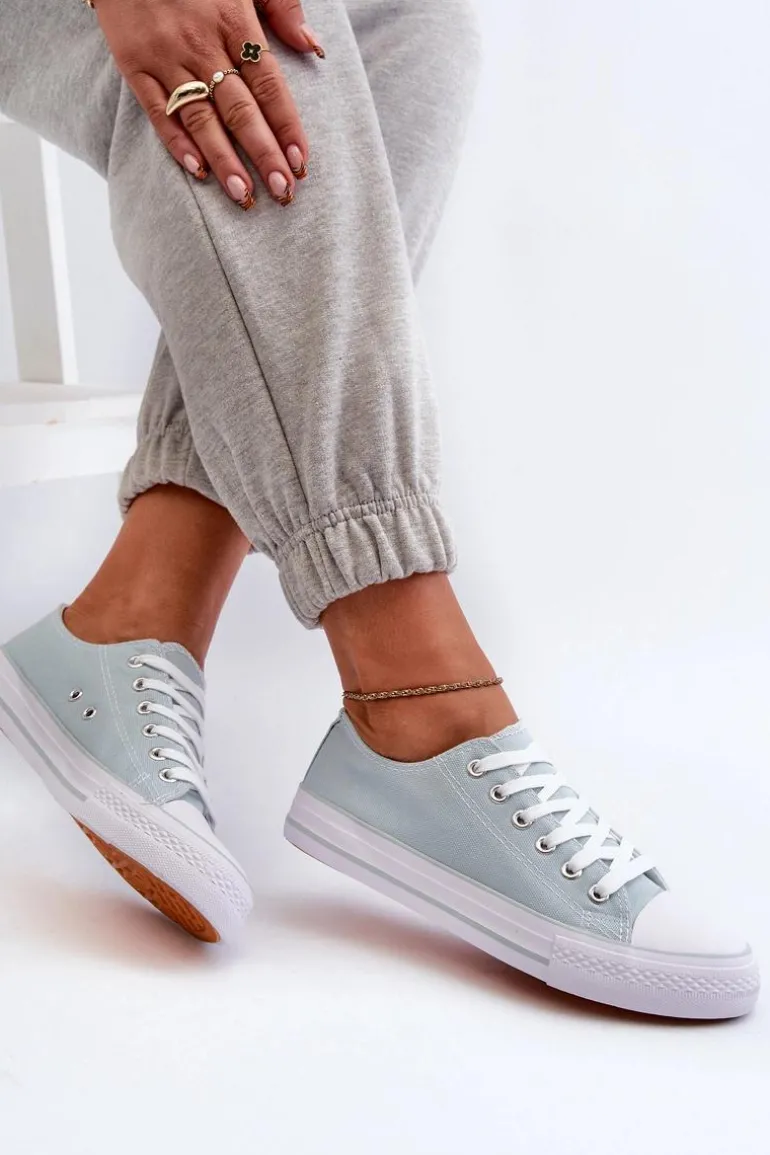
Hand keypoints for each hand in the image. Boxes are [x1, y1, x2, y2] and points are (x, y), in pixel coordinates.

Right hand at [94, 0, 322, 207]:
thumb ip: (281, 6)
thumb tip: (312, 46)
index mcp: (234, 22)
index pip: (269, 86)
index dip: (287, 127)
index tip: (301, 163)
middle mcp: (202, 45)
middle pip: (240, 110)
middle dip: (263, 154)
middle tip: (282, 192)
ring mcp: (167, 57)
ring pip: (201, 118)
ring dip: (224, 160)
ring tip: (243, 195)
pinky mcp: (134, 64)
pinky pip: (157, 111)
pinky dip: (176, 143)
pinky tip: (197, 171)